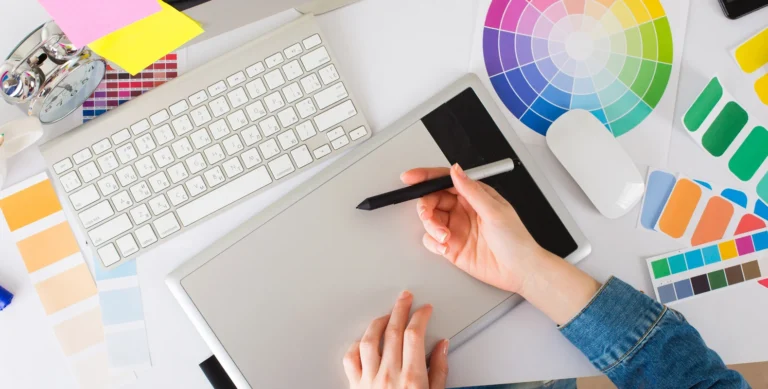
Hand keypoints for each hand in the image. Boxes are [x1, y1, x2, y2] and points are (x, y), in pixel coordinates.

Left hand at [343, 291, 448, 388]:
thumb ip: (439, 371)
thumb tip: (442, 346)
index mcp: (412, 378)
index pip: (414, 334)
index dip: (420, 316)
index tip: (424, 309)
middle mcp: (389, 376)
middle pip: (392, 331)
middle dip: (401, 309)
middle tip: (405, 298)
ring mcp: (369, 380)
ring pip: (369, 340)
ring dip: (379, 323)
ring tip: (387, 315)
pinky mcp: (356, 386)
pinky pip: (351, 359)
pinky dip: (357, 345)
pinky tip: (365, 339)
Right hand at [400, 164, 543, 293]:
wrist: (519, 271)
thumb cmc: (515, 240)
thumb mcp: (494, 211)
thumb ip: (471, 191)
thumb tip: (455, 171)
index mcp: (474, 196)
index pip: (445, 180)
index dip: (426, 177)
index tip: (410, 178)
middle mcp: (462, 210)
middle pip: (432, 200)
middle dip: (426, 207)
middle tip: (428, 216)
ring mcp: (456, 228)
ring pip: (430, 219)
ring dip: (431, 226)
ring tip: (443, 237)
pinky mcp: (451, 247)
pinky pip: (431, 240)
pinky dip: (432, 243)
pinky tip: (444, 247)